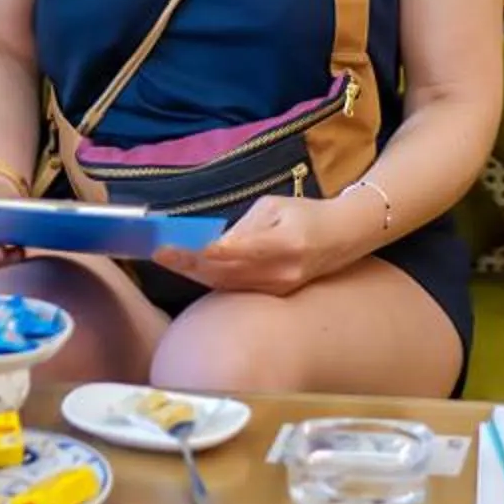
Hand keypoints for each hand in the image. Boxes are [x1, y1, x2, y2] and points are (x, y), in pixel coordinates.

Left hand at [152, 194, 349, 296]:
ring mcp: (279, 288)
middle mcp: (282, 272)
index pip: (242, 250)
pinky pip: (236, 289)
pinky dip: (211, 279)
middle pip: (228, 272)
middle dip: (190, 263)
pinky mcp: (275, 296)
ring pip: (228, 284)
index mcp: (286, 243)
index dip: (211, 251)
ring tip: (168, 259)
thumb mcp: (275, 207)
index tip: (184, 246)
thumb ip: (244, 225)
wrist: (342, 238)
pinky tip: (191, 270)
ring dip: (195, 273)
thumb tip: (214, 242)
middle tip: (161, 252)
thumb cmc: (306, 214)